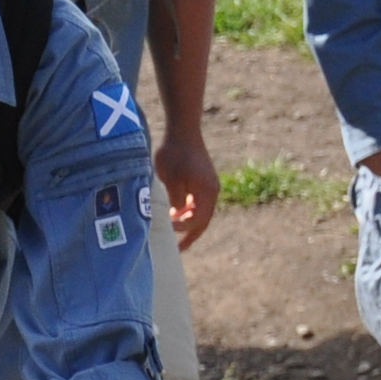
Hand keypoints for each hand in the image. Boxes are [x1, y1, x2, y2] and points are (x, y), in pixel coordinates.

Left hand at [154, 130, 218, 248]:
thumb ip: (176, 201)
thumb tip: (178, 215)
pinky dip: (189, 210)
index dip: (183, 230)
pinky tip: (176, 213)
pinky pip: (199, 201)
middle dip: (190, 235)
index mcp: (207, 193)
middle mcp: (212, 191)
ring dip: (189, 222)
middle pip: (203, 220)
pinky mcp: (204, 179)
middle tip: (178, 250)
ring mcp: (209, 185)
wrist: (183, 129)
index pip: (197, 221)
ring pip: (201, 211)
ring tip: (174, 231)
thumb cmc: (174, 153)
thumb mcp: (171, 180)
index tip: (168, 231)